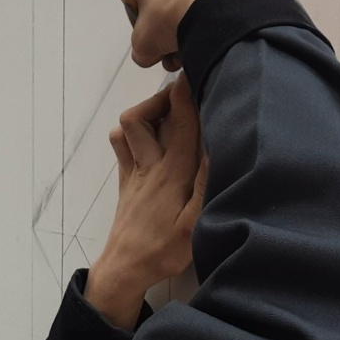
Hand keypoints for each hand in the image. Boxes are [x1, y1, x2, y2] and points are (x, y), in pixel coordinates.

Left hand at [94, 71, 208, 291]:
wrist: (124, 269)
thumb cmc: (163, 251)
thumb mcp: (194, 225)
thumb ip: (206, 186)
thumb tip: (217, 149)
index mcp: (171, 174)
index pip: (179, 123)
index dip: (186, 93)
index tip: (197, 70)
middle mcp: (148, 166)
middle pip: (142, 117)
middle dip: (162, 98)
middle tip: (185, 96)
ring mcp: (133, 173)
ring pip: (126, 128)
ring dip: (144, 114)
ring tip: (168, 116)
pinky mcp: (126, 182)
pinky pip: (122, 146)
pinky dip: (134, 133)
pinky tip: (152, 140)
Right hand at [116, 0, 266, 68]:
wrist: (220, 7)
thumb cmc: (168, 15)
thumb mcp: (142, 42)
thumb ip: (140, 47)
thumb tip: (149, 53)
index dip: (136, 20)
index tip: (148, 35)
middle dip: (163, 20)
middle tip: (170, 42)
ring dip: (184, 17)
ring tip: (192, 42)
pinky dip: (205, 7)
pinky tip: (208, 27)